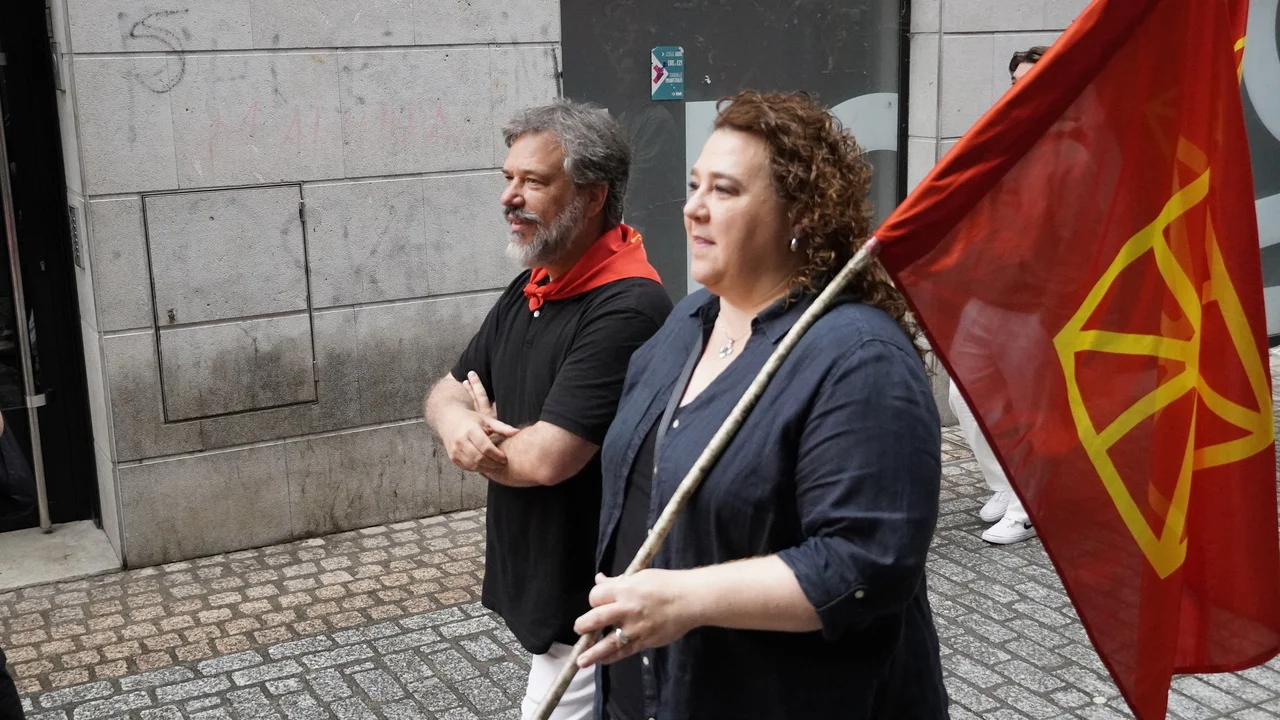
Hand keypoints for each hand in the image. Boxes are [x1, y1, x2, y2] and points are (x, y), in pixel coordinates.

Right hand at [438, 375, 518, 471]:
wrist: (449, 419)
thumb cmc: (470, 419)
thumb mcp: (486, 419)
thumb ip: (502, 427)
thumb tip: (517, 432)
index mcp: (470, 430)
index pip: (485, 447)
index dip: (497, 455)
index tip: (505, 458)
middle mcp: (460, 441)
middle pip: (479, 458)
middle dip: (493, 464)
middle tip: (502, 464)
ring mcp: (455, 450)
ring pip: (473, 465)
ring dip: (486, 468)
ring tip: (496, 467)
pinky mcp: (453, 457)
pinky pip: (467, 468)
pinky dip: (478, 469)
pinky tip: (486, 466)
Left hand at [573, 570, 697, 667]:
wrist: (691, 600)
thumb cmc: (666, 584)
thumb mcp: (640, 576)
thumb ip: (618, 582)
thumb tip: (600, 579)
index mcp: (625, 590)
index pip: (596, 596)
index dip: (594, 598)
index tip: (596, 601)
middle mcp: (626, 609)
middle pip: (595, 619)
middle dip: (583, 625)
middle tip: (579, 629)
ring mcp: (635, 628)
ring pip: (607, 643)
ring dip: (591, 653)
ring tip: (580, 661)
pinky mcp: (644, 641)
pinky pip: (623, 652)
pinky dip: (611, 657)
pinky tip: (602, 661)